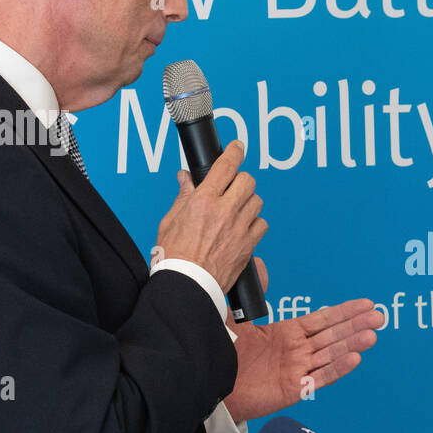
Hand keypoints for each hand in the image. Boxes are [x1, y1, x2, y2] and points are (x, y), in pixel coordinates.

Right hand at [155, 141, 265, 292]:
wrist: (187, 285)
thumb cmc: (174, 257)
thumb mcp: (170, 221)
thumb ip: (183, 197)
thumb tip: (186, 178)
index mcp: (203, 201)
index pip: (225, 166)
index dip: (234, 152)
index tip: (238, 147)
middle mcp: (224, 211)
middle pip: (247, 181)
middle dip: (241, 181)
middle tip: (233, 187)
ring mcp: (239, 228)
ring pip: (257, 201)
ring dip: (248, 202)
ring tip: (236, 210)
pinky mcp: (248, 245)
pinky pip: (262, 225)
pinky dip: (255, 224)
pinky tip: (244, 228)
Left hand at [221, 258, 380, 420]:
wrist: (212, 386)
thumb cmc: (223, 357)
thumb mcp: (237, 319)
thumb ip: (252, 295)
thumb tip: (259, 266)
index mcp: (286, 334)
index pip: (322, 320)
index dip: (344, 311)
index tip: (365, 304)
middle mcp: (296, 351)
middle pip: (332, 335)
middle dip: (356, 325)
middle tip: (378, 316)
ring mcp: (297, 369)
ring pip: (331, 354)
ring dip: (352, 344)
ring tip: (372, 335)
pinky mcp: (293, 388)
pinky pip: (319, 377)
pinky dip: (337, 368)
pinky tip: (354, 358)